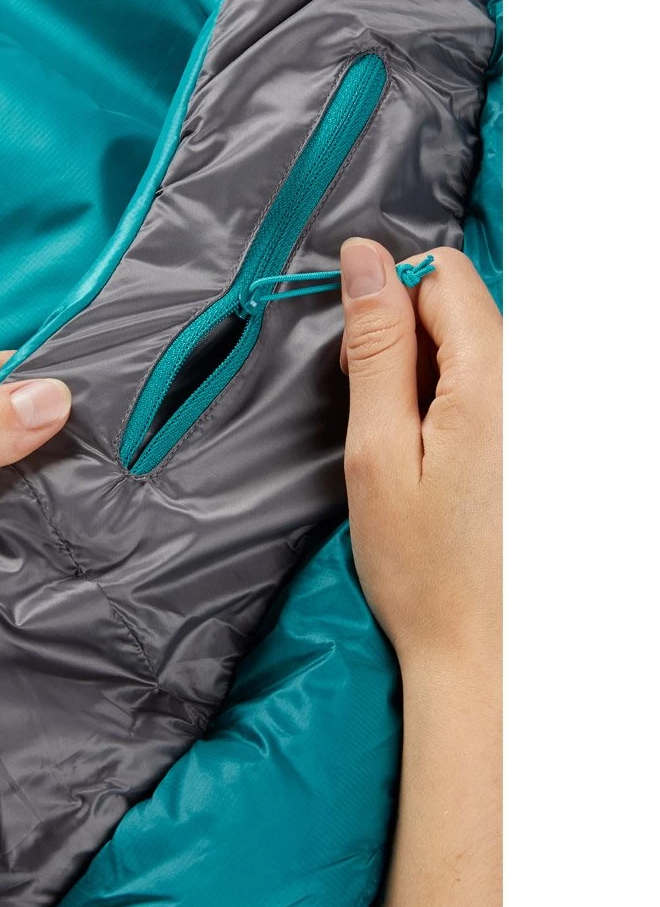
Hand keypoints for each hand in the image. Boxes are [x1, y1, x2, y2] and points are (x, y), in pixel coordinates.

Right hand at [339, 238, 501, 906]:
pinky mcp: (540, 432)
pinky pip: (493, 378)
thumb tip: (364, 260)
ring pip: (474, 340)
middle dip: (405, 336)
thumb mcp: (378, 450)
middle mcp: (536, 383)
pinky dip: (453, 395)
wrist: (482, 646)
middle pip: (461, 302)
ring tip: (405, 438)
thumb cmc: (422, 565)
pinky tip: (437, 449)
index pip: (443, 273)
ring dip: (427, 369)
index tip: (361, 359)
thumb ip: (377, 347)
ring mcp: (544, 409)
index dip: (387, 298)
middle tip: (377, 411)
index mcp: (497, 380)